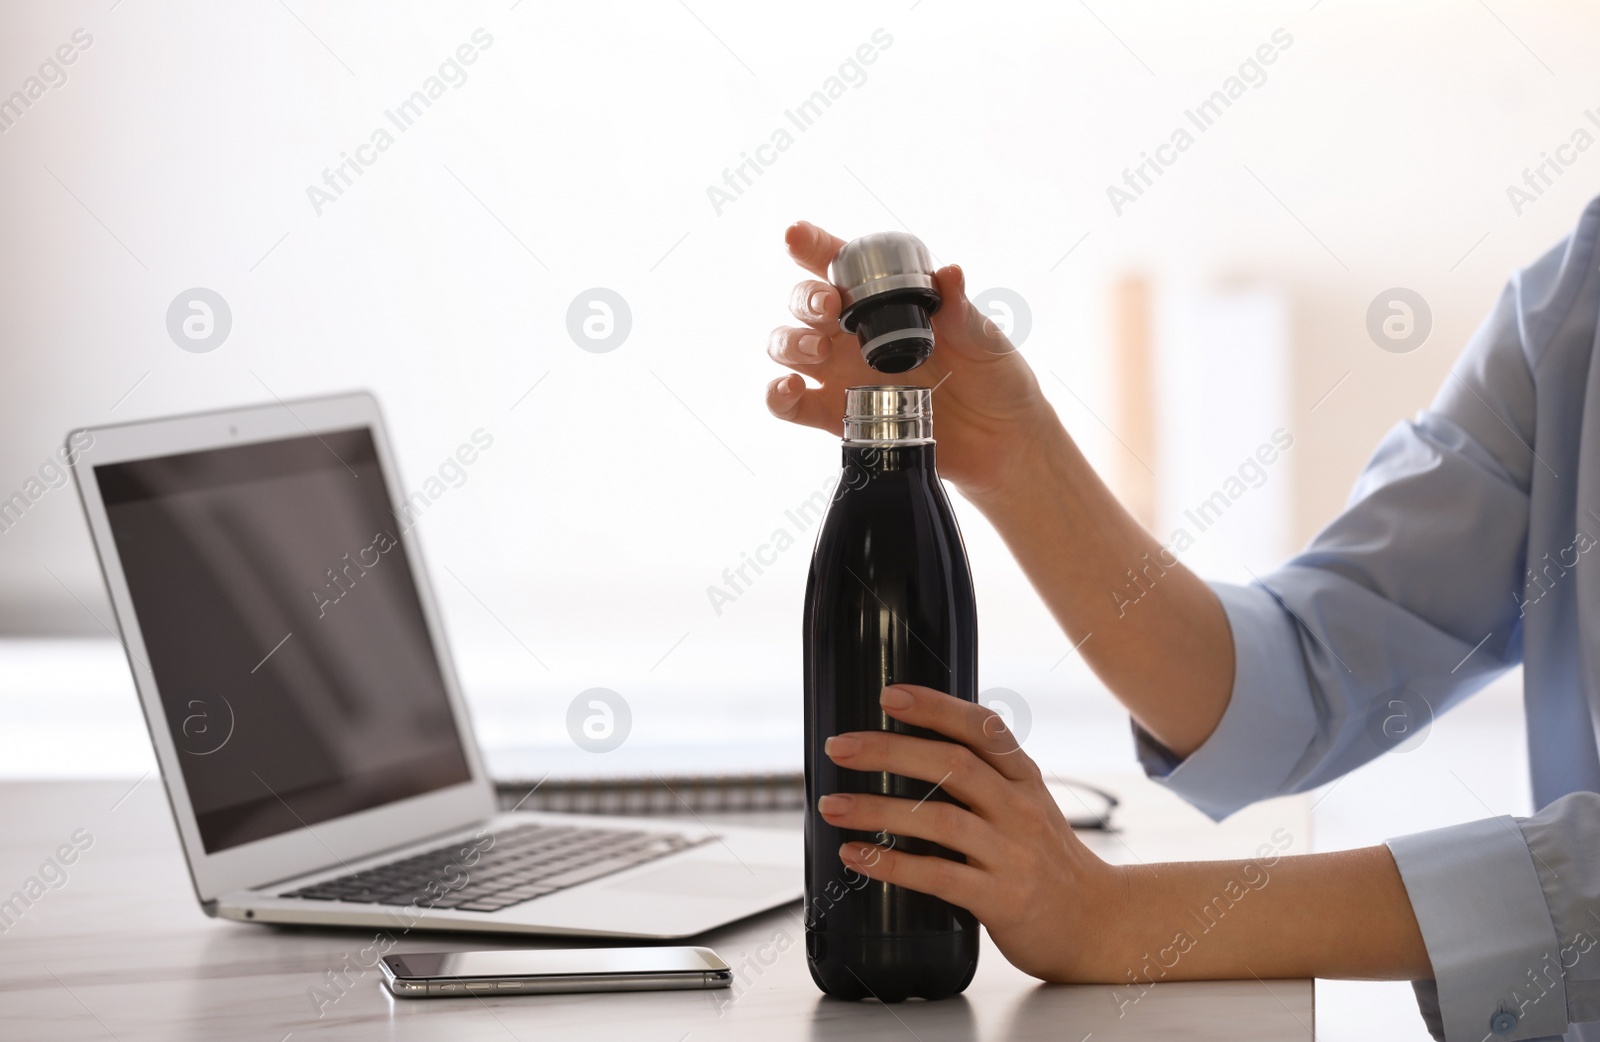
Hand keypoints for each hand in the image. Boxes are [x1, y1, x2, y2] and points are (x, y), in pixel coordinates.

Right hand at [765, 222, 1059, 497]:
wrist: (1003, 442)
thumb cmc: (997, 380)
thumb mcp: (986, 341)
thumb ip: (962, 312)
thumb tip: (949, 273)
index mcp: (888, 302)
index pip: (842, 265)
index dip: (814, 247)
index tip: (797, 237)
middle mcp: (855, 334)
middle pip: (804, 303)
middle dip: (805, 297)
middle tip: (830, 307)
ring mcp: (842, 375)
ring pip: (788, 347)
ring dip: (789, 342)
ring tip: (819, 352)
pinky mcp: (838, 417)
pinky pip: (791, 404)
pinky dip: (778, 395)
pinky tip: (790, 389)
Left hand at [817, 683, 1126, 982]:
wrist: (1097, 924)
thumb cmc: (1046, 862)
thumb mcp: (1027, 806)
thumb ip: (984, 779)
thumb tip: (907, 753)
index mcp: (1024, 779)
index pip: (982, 727)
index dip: (935, 706)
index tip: (888, 695)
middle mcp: (1020, 809)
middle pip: (952, 765)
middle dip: (889, 751)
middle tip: (839, 748)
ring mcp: (1013, 854)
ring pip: (939, 821)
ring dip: (878, 811)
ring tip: (832, 805)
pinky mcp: (1002, 899)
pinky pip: (939, 876)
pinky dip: (892, 865)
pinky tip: (856, 857)